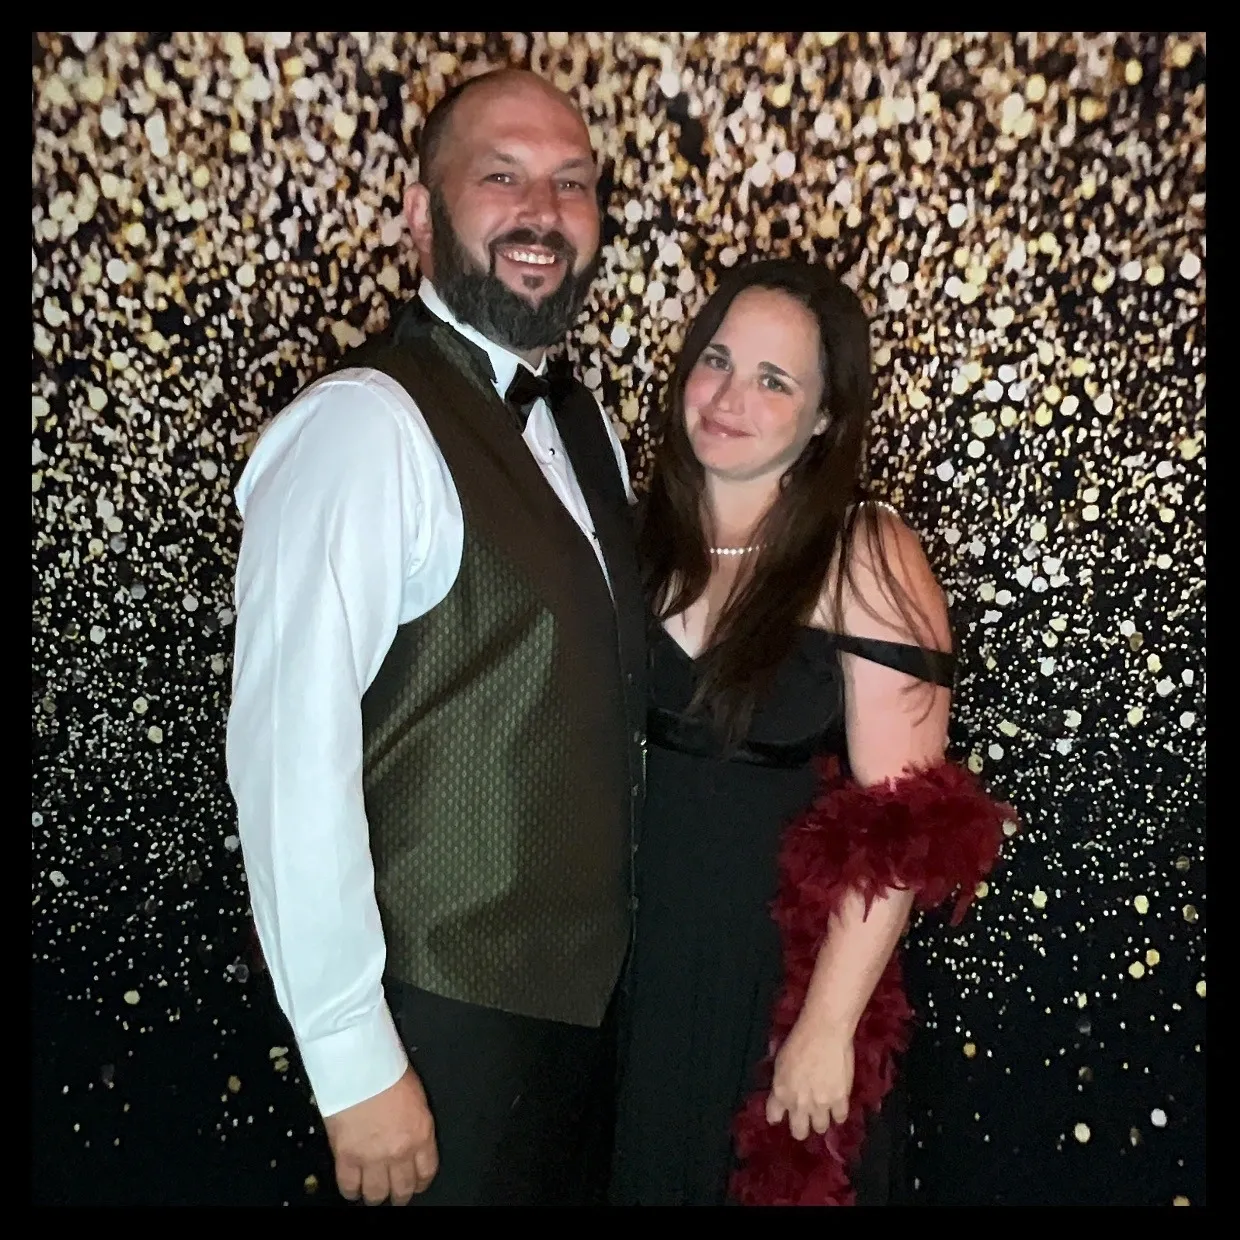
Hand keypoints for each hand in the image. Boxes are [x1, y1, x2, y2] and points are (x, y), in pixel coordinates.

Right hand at [322, 1067, 438, 1205]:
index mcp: (421, 1133)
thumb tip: (410, 1138)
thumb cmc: (387, 1071)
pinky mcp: (347, 1157)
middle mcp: (400, 1151)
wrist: (359, 1065)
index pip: (426, 1173)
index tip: (415, 1183)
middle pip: (402, 1189)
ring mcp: (372, 1157)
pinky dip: (351, 1190)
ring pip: (376, 1194)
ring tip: (373, 1190)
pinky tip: (353, 1186)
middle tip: (394, 1191)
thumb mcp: (415, 1098)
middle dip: (399, 1194)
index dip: (420, 1182)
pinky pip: (349, 1186)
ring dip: (375, 1194)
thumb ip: (414, 1124)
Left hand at [765, 1020, 853, 1141]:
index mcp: (781, 1091)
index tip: (782, 1114)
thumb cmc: (799, 1038)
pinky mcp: (840, 1100)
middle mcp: (798, 1103)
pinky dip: (838, 1113)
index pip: (774, 1116)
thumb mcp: (780, 1060)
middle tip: (806, 1118)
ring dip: (821, 1120)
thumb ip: (781, 1080)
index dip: (778, 1116)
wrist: (824, 1031)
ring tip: (823, 1110)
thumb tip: (784, 1088)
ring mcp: (820, 1104)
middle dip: (801, 1127)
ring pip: (820, 1128)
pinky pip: (840, 1118)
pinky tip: (837, 1105)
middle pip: (799, 1131)